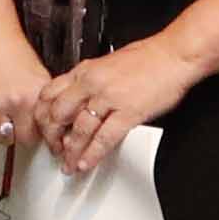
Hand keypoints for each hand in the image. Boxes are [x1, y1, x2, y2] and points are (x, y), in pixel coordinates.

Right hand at [0, 25, 48, 145]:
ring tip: (3, 111)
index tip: (34, 130)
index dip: (35, 132)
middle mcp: (10, 103)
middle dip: (19, 133)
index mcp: (31, 97)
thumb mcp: (40, 78)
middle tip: (18, 121)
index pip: (37, 135)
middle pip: (17, 140)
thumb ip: (43, 105)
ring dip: (2, 129)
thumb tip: (49, 127)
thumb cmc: (13, 55)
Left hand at [26, 35, 204, 176]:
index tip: (45, 129)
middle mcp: (92, 83)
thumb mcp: (108, 63)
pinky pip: (104, 138)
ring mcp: (109, 97)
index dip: (44, 116)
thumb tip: (78, 97)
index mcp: (85, 70)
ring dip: (72, 152)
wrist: (174, 55)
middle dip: (53, 137)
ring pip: (79, 130)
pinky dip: (93, 154)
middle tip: (55, 150)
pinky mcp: (128, 112)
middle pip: (59, 114)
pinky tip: (87, 163)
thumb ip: (90, 80)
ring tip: (69, 164)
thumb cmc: (148, 58)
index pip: (49, 94)